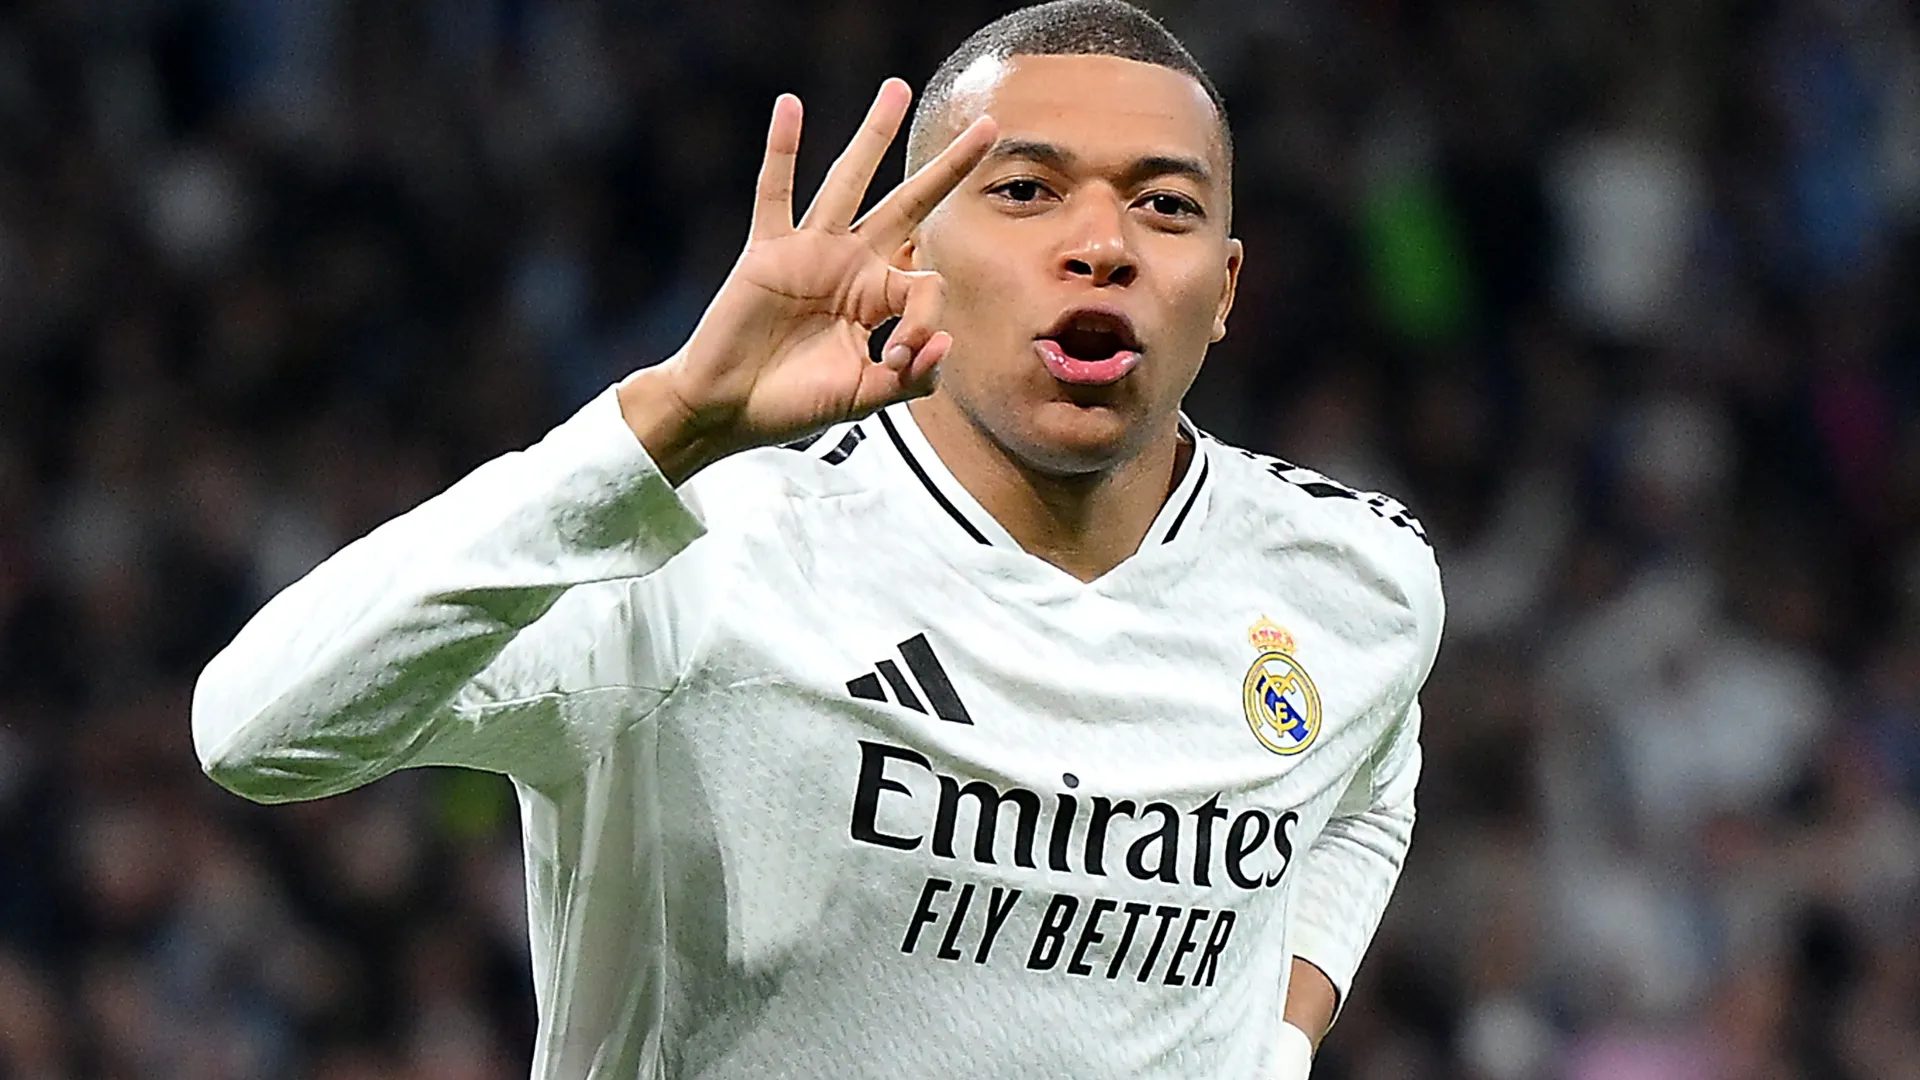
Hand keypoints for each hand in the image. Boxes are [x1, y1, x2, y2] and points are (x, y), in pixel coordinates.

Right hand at [619, 79, 997, 481]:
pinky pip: (775, 194)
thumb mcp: (866, 399)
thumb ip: (912, 378)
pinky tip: (789, 106)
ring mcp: (810, 252)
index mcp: (878, 299)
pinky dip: (780, 151)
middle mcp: (851, 265)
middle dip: (949, 168)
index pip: (925, 284)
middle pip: (910, 204)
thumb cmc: (793, 405)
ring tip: (896, 89)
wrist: (728, 411)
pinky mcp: (767, 252)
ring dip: (874, 135)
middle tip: (990, 125)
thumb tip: (944, 342)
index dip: (925, 320)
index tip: (898, 359)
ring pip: (849, 182)